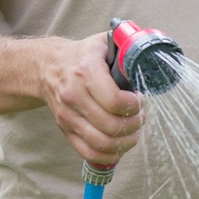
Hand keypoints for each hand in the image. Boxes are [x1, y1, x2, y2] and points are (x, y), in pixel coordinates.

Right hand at [39, 32, 144, 165]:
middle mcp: (74, 96)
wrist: (48, 66)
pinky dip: (109, 155)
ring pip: (102, 143)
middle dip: (134, 124)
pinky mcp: (65, 129)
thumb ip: (128, 48)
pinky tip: (120, 145)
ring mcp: (68, 116)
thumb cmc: (83, 55)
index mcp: (86, 72)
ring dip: (125, 142)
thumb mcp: (104, 42)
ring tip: (134, 131)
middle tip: (140, 116)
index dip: (135, 105)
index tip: (140, 99)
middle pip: (111, 126)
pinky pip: (88, 153)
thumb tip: (151, 57)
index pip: (115, 101)